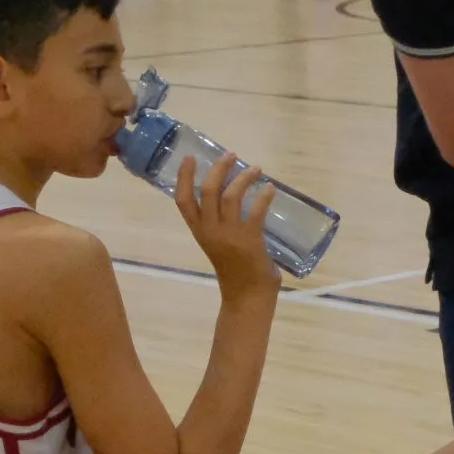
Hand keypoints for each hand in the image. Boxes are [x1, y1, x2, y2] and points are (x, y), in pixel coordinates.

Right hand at [175, 151, 278, 297]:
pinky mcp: (250, 239)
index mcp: (200, 233)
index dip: (184, 177)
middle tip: (231, 155)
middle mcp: (210, 231)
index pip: (183, 201)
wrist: (247, 298)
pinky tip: (269, 189)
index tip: (190, 158)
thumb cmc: (235, 273)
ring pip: (231, 195)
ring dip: (244, 177)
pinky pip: (256, 210)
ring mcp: (230, 235)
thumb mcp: (218, 245)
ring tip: (256, 168)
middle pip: (207, 191)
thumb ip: (221, 224)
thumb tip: (235, 196)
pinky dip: (263, 195)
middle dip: (219, 169)